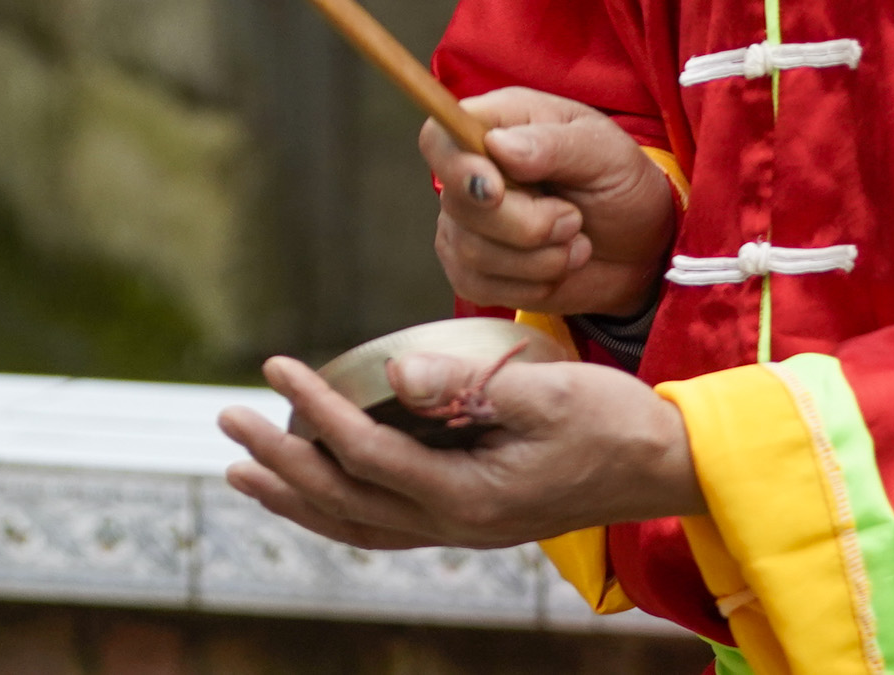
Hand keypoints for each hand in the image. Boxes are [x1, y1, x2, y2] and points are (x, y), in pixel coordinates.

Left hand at [218, 349, 696, 549]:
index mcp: (470, 496)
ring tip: (241, 472)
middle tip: (225, 421)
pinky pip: (386, 525)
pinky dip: (339, 509)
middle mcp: (458, 525)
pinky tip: (315, 488)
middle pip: (345, 500)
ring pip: (358, 524)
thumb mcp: (546, 389)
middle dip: (279, 461)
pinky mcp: (473, 518)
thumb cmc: (613, 419)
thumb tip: (396, 372)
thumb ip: (467, 384)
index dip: (314, 410)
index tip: (274, 364)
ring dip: (296, 496)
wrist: (668, 465)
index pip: (366, 454)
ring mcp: (464, 528)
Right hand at [428, 89, 679, 318]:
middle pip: (459, 204)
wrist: (641, 248)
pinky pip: (479, 286)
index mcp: (496, 125)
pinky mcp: (473, 269)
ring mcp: (466, 223)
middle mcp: (472, 171)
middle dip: (527, 225)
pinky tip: (556, 266)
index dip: (457, 167)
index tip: (496, 190)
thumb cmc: (622, 186)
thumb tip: (498, 146)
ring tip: (575, 242)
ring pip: (471, 251)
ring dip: (540, 258)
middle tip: (574, 220)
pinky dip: (530, 285)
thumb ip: (554, 145)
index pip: (439, 139)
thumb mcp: (607, 154)